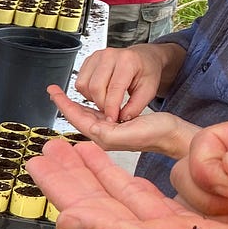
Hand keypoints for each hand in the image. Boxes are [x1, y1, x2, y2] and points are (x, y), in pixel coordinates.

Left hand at [28, 139, 227, 228]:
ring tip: (75, 148)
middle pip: (93, 200)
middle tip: (48, 146)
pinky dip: (128, 182)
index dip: (58, 185)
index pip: (80, 211)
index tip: (36, 161)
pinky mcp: (183, 228)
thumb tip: (64, 222)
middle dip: (71, 174)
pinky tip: (116, 171)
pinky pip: (145, 199)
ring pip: (117, 196)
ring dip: (96, 172)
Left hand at [48, 85, 198, 157]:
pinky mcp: (118, 126)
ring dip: (75, 103)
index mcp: (104, 138)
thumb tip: (92, 127)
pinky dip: (89, 105)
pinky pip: (97, 114)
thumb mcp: (132, 132)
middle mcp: (104, 136)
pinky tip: (86, 100)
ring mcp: (110, 131)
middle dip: (65, 103)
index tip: (53, 92)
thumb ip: (109, 132)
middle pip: (78, 117)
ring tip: (64, 94)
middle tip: (53, 90)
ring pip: (86, 114)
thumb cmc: (158, 134)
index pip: (77, 118)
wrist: (174, 135)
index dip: (64, 104)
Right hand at [73, 44, 175, 122]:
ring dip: (92, 99)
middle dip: (101, 104)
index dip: (111, 107)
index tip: (112, 119)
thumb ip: (136, 106)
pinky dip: (87, 93)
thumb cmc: (146, 72)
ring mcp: (96, 57)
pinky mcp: (88, 61)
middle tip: (110, 110)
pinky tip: (99, 93)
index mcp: (127, 61)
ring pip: (83, 86)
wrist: (142, 59)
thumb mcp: (149, 90)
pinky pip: (79, 83)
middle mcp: (109, 55)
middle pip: (95, 87)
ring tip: (105, 100)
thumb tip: (122, 117)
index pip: (114, 88)